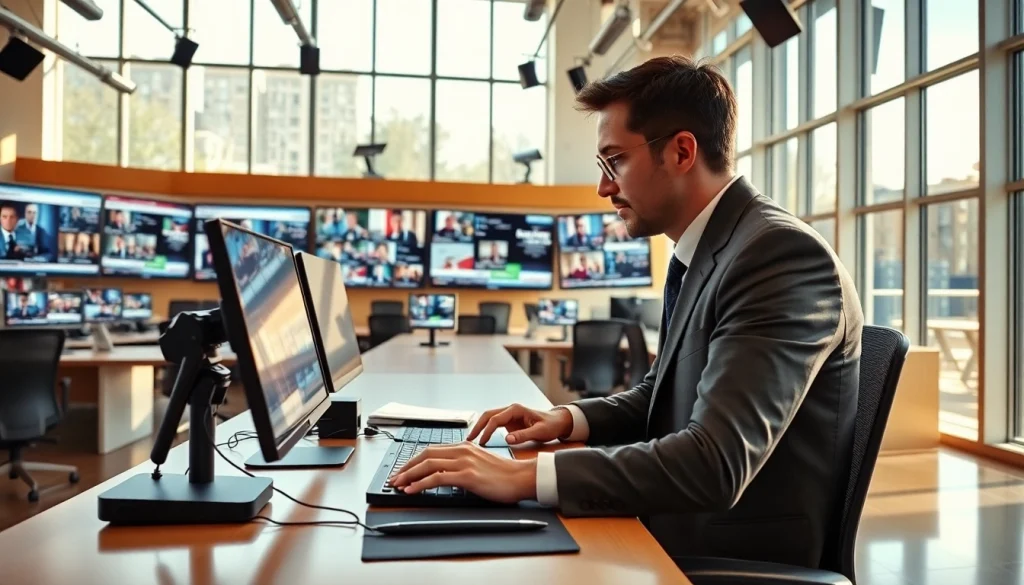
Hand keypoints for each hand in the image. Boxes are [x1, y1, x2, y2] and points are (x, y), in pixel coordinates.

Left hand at [391, 442, 536, 502]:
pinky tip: (412, 490)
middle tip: (395, 477)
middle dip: (407, 467)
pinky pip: (437, 478)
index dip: (414, 460)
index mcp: (464, 446)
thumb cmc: (504, 475)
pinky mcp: (467, 476)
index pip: (432, 450)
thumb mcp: (480, 463)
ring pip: (428, 465)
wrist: (521, 478)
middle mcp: (462, 450)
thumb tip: (446, 473)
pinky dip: (420, 484)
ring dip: (409, 475)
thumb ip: (463, 463)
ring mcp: (464, 462)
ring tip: (398, 484)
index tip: (404, 470)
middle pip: (425, 454)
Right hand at [468, 403, 572, 445]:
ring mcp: (509, 415)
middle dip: (477, 426)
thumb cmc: (550, 425)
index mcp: (516, 410)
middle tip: (469, 439)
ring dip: (480, 427)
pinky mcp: (510, 422)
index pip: (496, 419)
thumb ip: (523, 435)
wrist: (558, 422)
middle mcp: (510, 410)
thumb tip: (508, 439)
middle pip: (488, 415)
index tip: (481, 442)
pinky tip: (482, 439)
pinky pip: (494, 424)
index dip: (487, 430)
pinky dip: (487, 430)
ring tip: (472, 440)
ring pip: (489, 418)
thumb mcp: (539, 432)